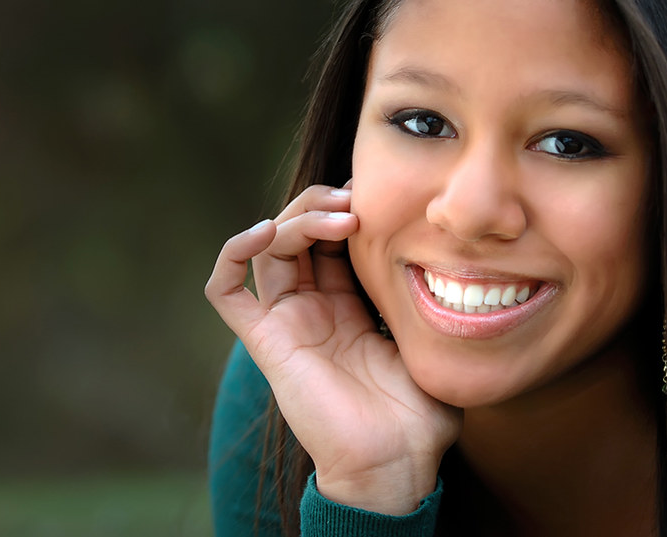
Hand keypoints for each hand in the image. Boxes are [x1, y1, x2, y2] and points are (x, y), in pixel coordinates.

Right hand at [205, 184, 461, 514]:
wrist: (397, 463)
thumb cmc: (421, 412)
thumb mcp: (426, 337)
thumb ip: (420, 296)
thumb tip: (440, 253)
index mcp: (347, 305)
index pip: (332, 239)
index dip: (346, 208)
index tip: (378, 193)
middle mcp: (312, 308)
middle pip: (297, 234)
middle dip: (322, 204)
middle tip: (357, 196)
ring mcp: (286, 322)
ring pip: (268, 248)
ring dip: (298, 218)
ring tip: (342, 215)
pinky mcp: (267, 342)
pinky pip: (226, 291)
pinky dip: (234, 253)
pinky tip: (266, 232)